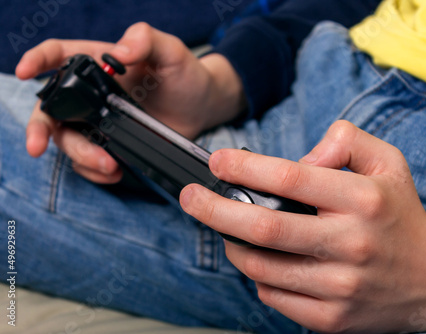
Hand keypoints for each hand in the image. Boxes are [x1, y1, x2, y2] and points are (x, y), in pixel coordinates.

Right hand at [16, 22, 244, 182]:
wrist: (202, 108)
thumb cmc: (186, 74)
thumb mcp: (171, 51)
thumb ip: (146, 40)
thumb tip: (119, 51)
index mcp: (98, 62)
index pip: (58, 55)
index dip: (37, 60)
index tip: (24, 72)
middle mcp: (92, 92)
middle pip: (52, 109)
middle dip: (39, 129)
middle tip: (37, 147)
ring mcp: (99, 120)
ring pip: (69, 140)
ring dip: (80, 156)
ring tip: (109, 165)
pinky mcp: (111, 143)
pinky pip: (89, 160)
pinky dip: (94, 170)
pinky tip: (114, 171)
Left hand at [180, 121, 425, 332]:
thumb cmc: (401, 214)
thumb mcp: (387, 162)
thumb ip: (346, 141)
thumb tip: (301, 154)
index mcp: (362, 200)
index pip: (290, 177)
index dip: (244, 167)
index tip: (218, 162)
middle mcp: (350, 244)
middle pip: (263, 228)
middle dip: (214, 210)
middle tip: (192, 198)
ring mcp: (340, 287)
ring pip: (260, 267)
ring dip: (232, 245)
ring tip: (227, 228)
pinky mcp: (332, 318)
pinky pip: (273, 297)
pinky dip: (257, 276)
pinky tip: (263, 260)